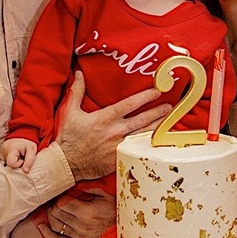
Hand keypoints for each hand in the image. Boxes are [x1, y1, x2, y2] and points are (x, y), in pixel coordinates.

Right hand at [1, 138, 37, 171]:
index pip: (11, 163)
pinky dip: (11, 162)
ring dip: (14, 163)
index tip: (23, 159)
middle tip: (21, 158)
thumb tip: (25, 171)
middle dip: (16, 165)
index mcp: (11, 149)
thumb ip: (29, 161)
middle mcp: (3, 151)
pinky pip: (5, 162)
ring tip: (18, 156)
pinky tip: (15, 157)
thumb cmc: (27, 142)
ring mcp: (1, 153)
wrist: (22, 134)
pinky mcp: (1, 154)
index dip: (18, 164)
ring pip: (7, 165)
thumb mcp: (32, 150)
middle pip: (8, 166)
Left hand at [45, 188, 114, 237]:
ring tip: (54, 209)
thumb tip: (66, 183)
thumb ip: (82, 187)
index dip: (59, 197)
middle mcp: (82, 226)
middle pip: (56, 214)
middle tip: (58, 200)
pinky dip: (47, 234)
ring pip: (55, 225)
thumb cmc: (110, 203)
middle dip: (54, 205)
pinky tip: (41, 227)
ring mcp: (80, 236)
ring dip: (51, 216)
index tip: (62, 194)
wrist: (121, 219)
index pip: (61, 204)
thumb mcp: (99, 190)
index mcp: (87, 213)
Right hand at [56, 71, 171, 181]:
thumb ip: (77, 91)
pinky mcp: (119, 158)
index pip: (129, 105)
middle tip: (169, 106)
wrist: (67, 163)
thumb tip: (80, 73)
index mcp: (104, 118)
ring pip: (143, 135)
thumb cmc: (69, 138)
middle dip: (157, 112)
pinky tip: (157, 140)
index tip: (156, 91)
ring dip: (157, 127)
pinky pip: (137, 149)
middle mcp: (115, 132)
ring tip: (168, 120)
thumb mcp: (70, 112)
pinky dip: (148, 144)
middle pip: (142, 120)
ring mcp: (119, 146)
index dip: (145, 97)